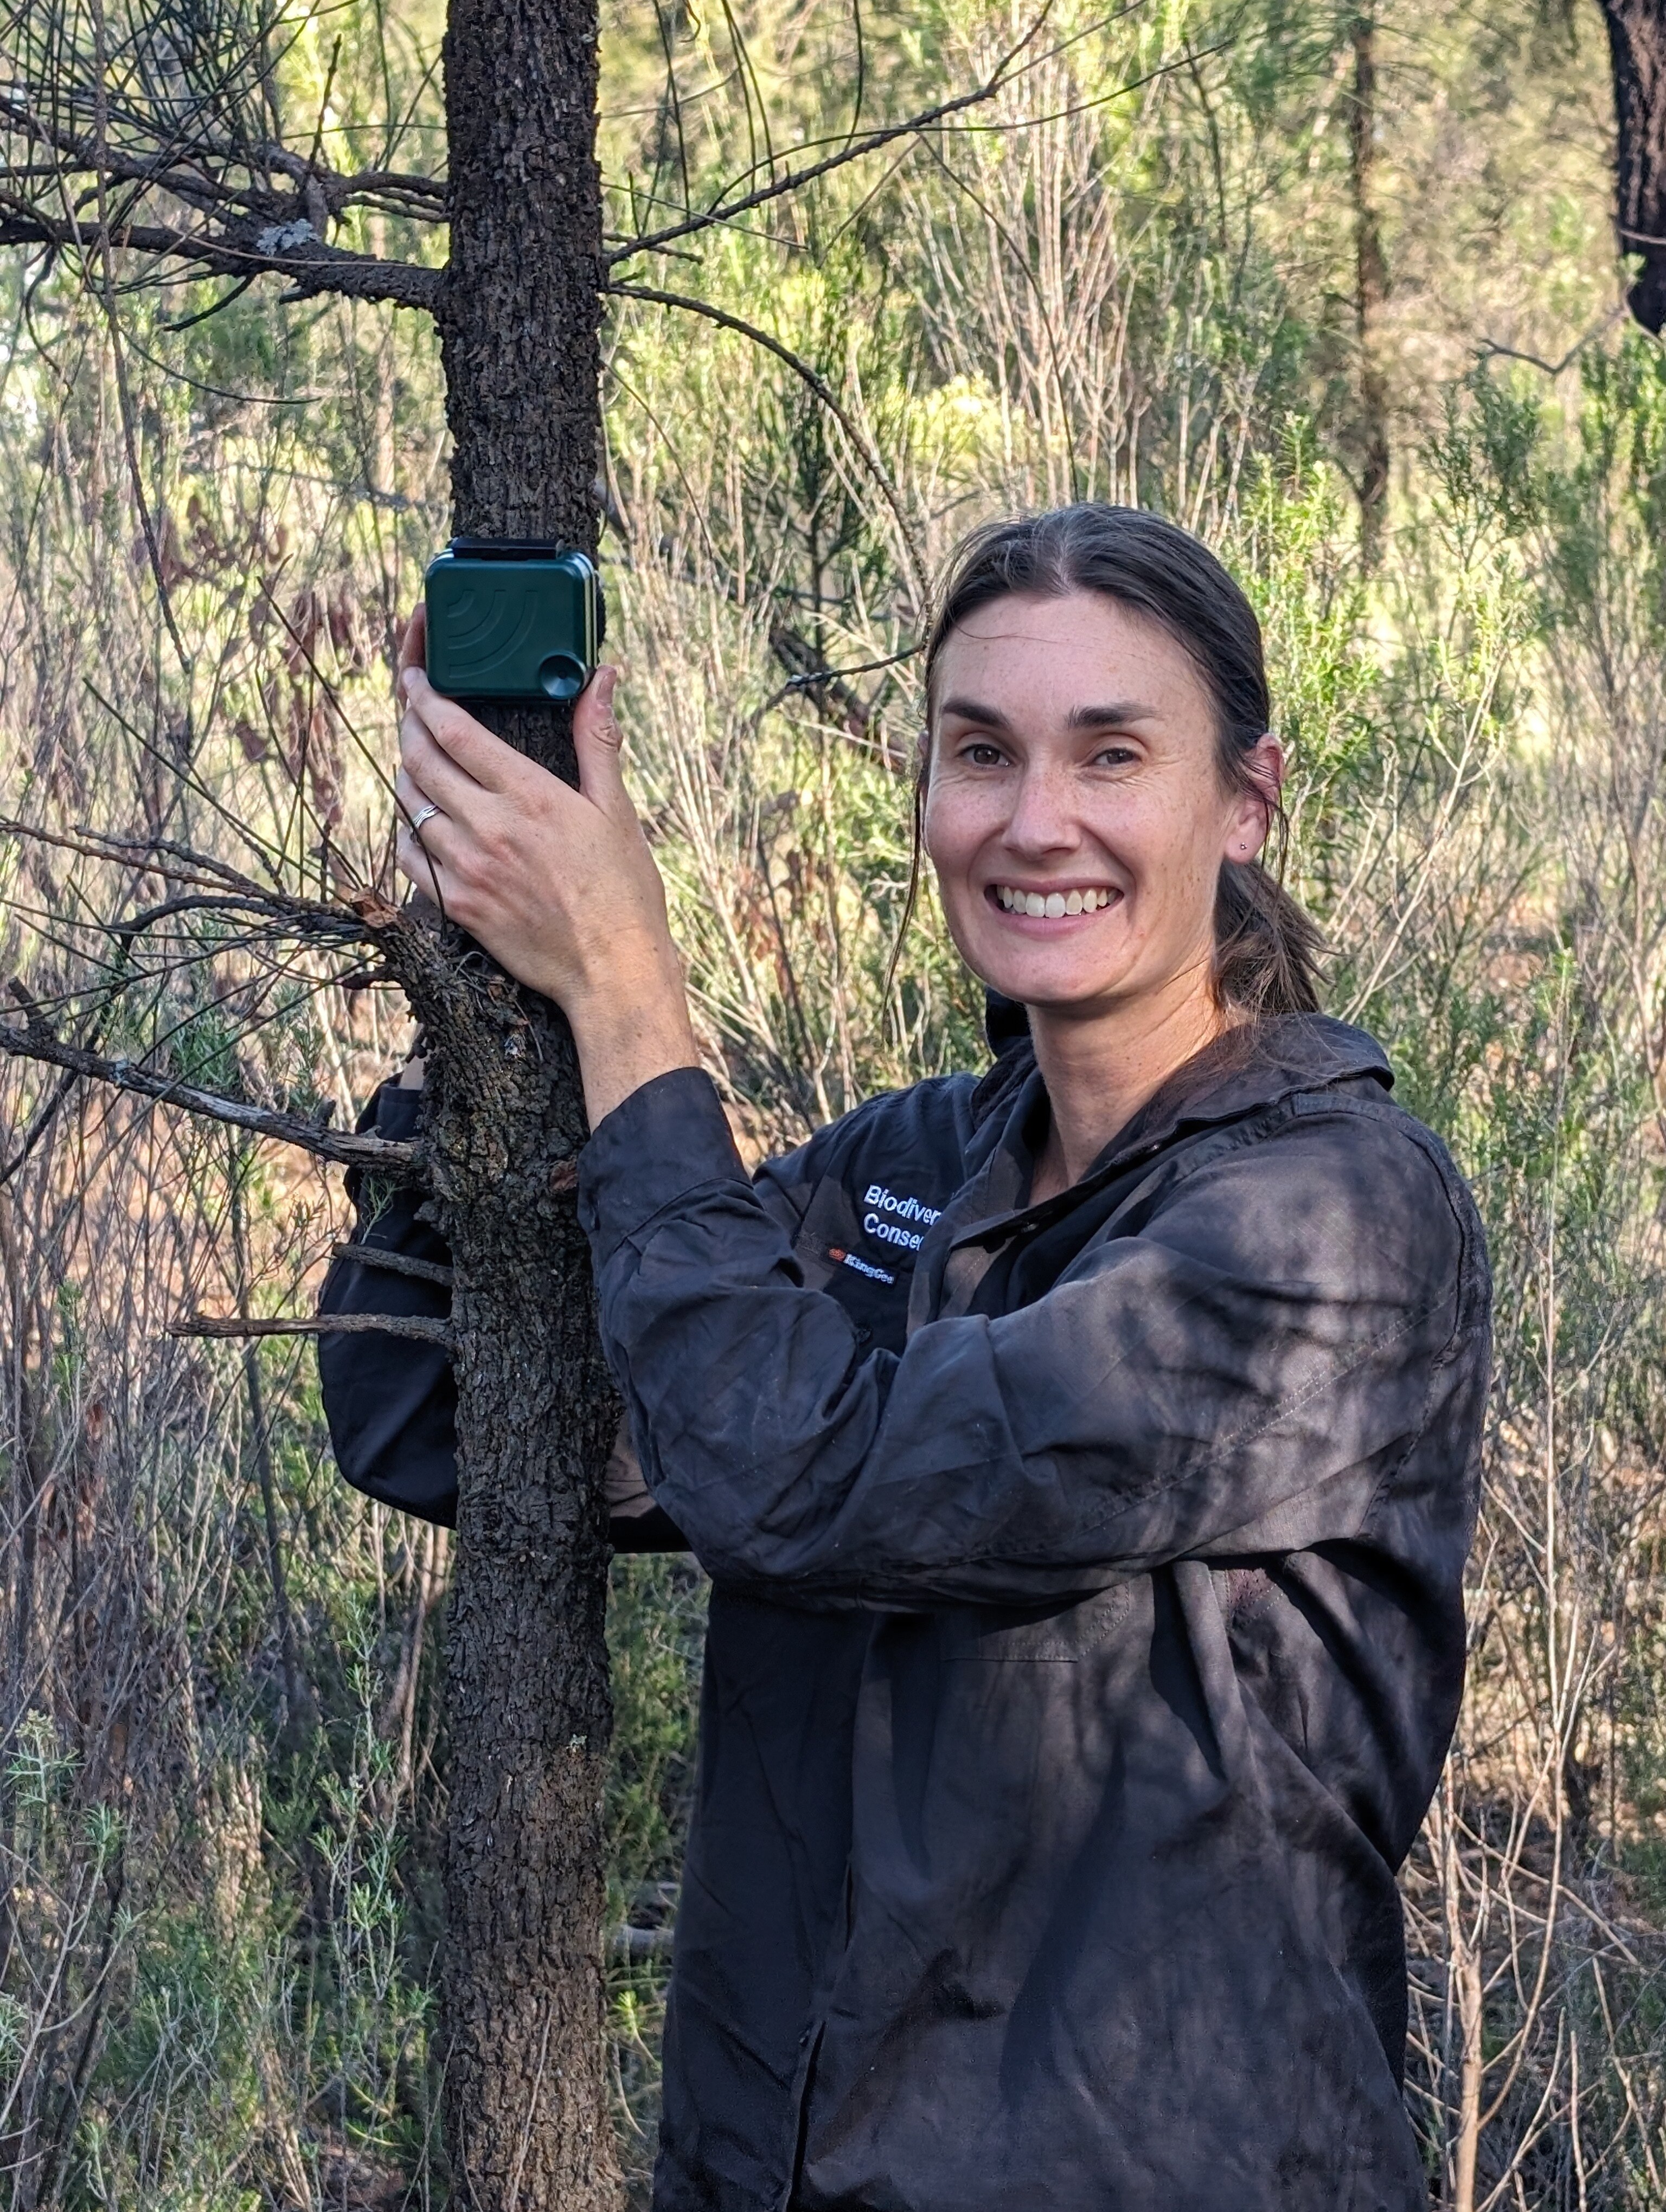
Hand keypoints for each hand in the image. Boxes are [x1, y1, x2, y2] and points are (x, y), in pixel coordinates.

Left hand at [391, 606, 697, 1124]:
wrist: (612, 973)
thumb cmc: (624, 893)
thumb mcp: (616, 810)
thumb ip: (598, 740)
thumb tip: (603, 679)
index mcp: (530, 795)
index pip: (454, 730)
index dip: (424, 696)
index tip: (415, 679)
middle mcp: (490, 827)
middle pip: (420, 760)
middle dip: (407, 725)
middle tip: (409, 711)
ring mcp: (468, 868)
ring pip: (411, 805)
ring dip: (407, 775)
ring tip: (416, 760)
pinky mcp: (458, 905)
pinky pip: (411, 856)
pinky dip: (409, 831)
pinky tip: (421, 822)